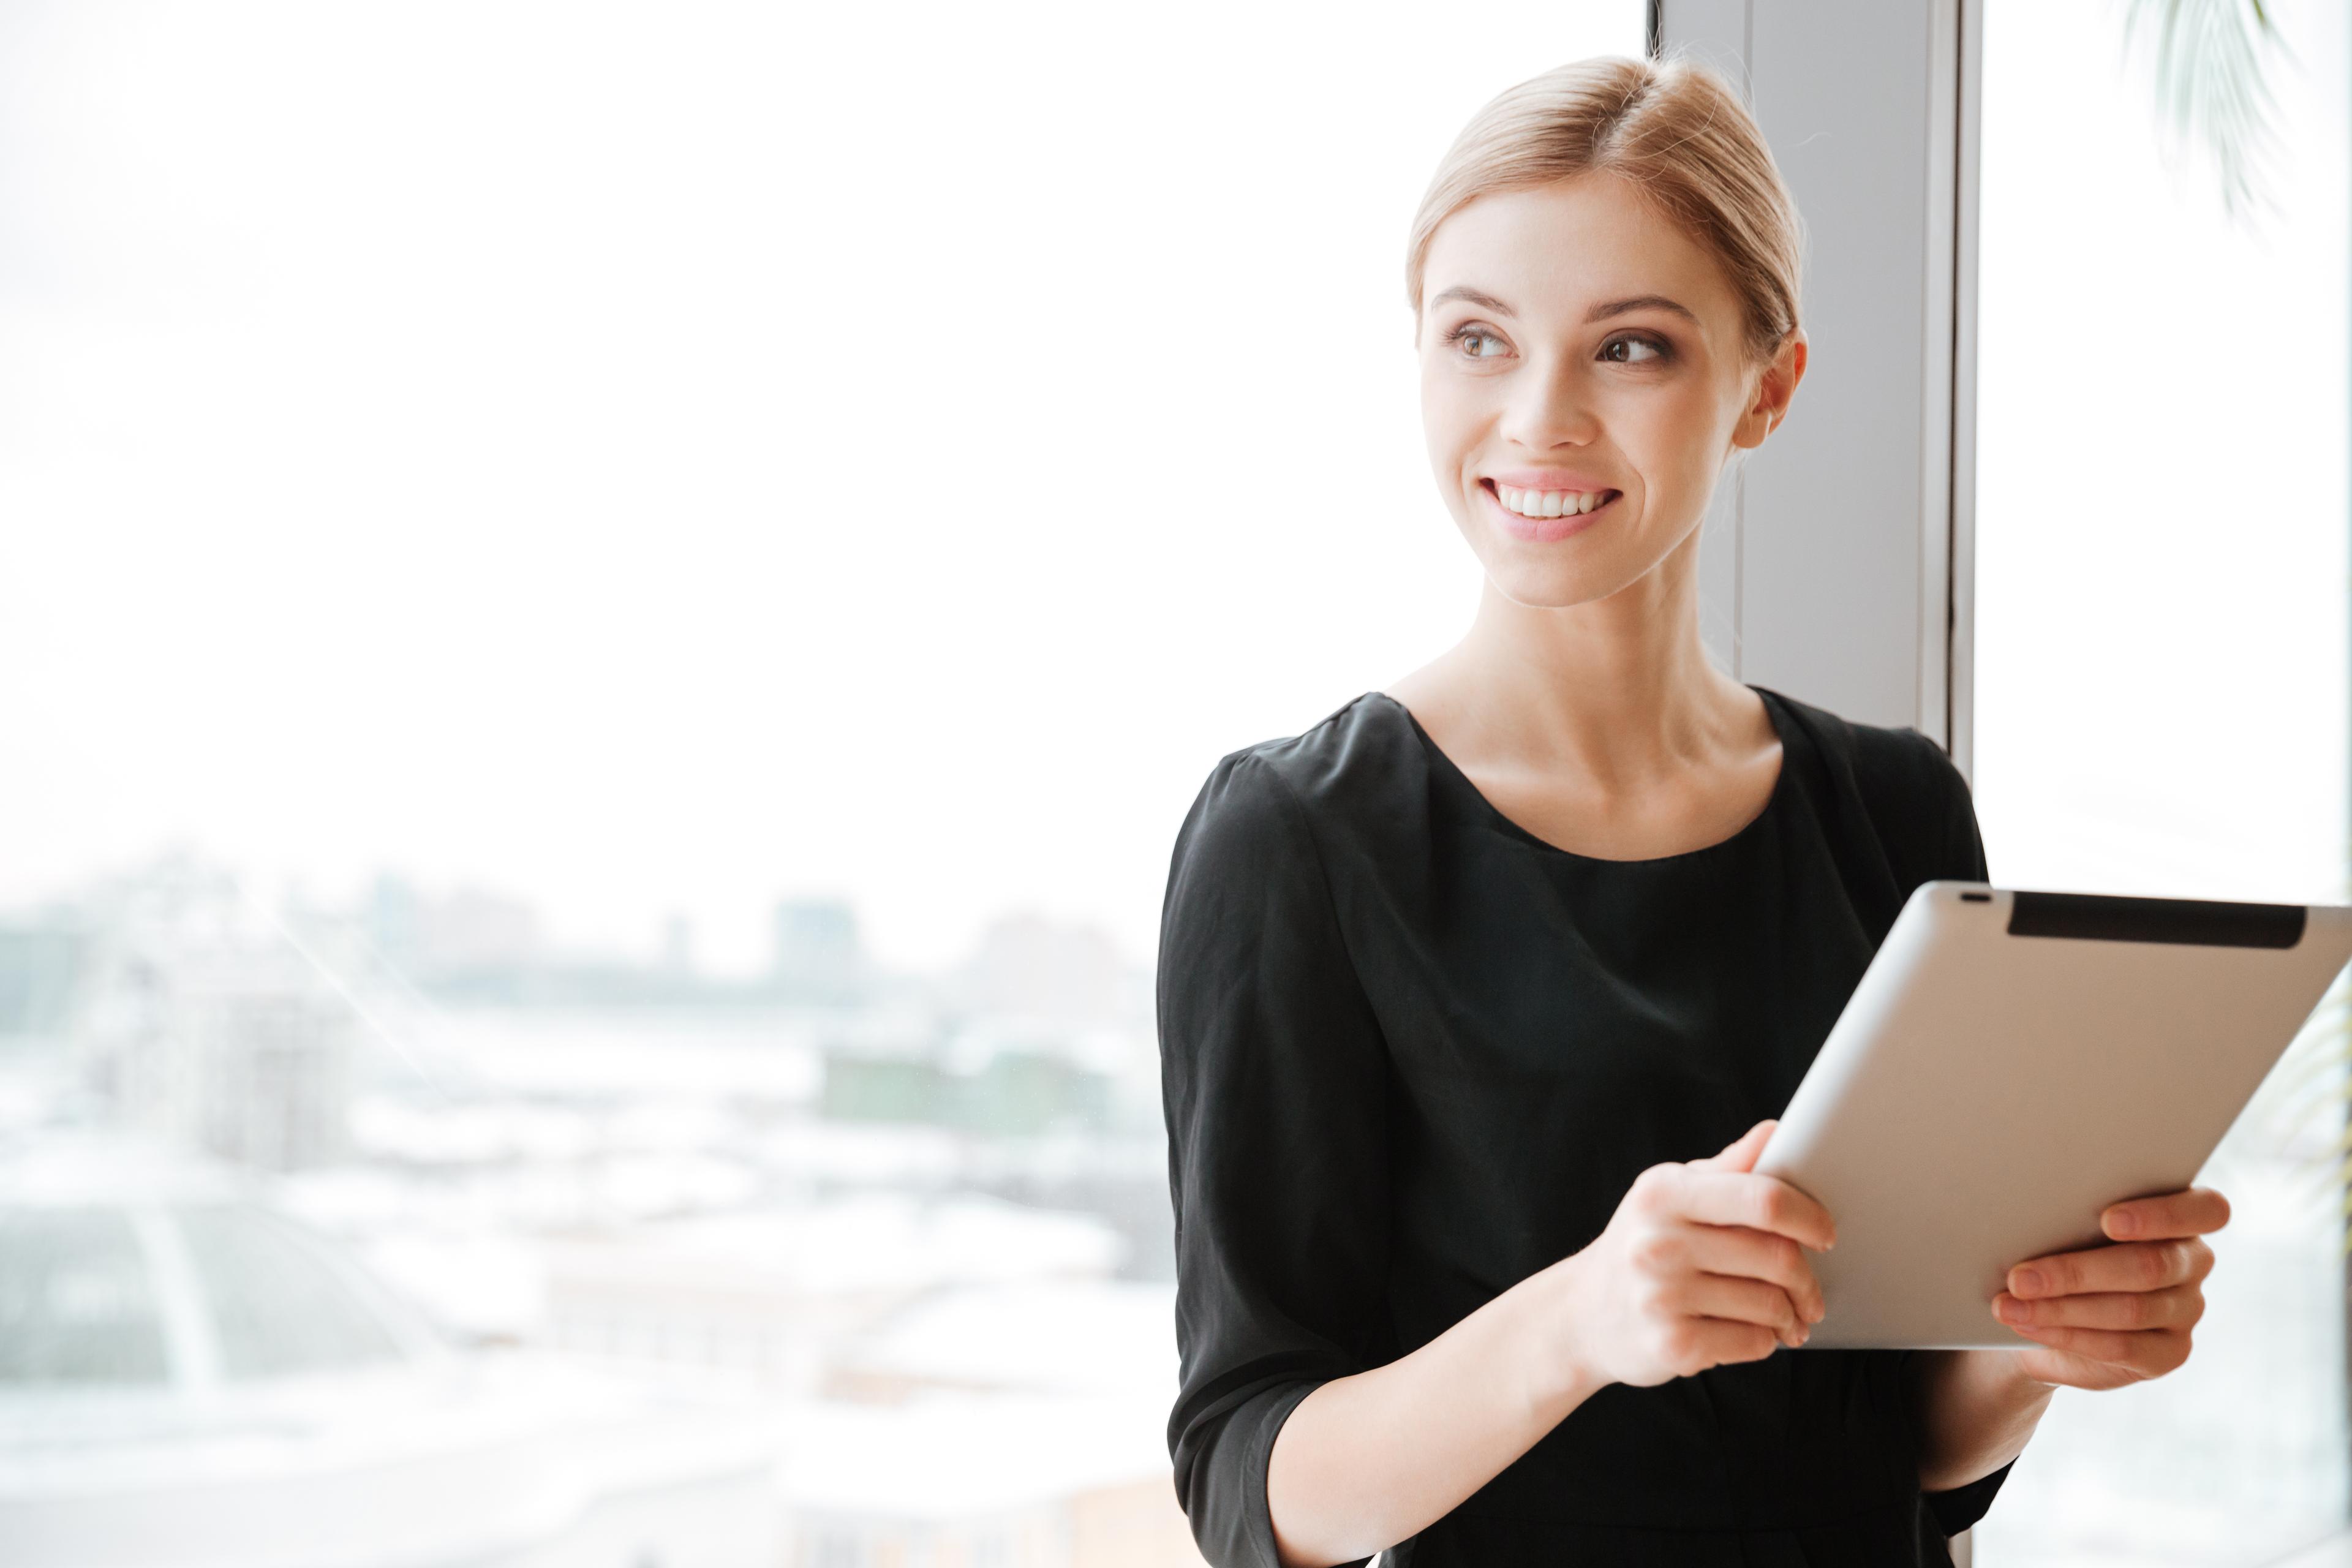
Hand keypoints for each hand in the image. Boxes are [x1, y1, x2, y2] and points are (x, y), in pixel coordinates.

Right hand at [1558, 1118, 1836, 1388]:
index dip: (1808, 1215)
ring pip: (1770, 1304)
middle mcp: (1658, 1242)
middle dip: (1807, 1279)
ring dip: (1792, 1314)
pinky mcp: (1673, 1345)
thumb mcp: (1672, 1194)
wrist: (1583, 1312)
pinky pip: (1753, 1343)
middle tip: (1811, 1290)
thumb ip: (1728, 1167)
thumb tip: (1776, 1130)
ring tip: (1788, 1315)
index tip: (1826, 1232)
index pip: (1762, 1198)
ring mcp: (1662, 1297)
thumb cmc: (1643, 1242)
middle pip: (1776, 1256)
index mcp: (1663, 1194)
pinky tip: (1757, 1333)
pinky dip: (1768, 1341)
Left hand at [1989, 1186, 2228, 1390]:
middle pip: (2150, 1266)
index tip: (2107, 1220)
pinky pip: (2121, 1347)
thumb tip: (2027, 1210)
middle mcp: (2193, 1261)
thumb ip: (2072, 1213)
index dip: (2160, 1216)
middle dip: (2076, 1272)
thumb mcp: (2066, 1223)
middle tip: (2019, 1278)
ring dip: (2060, 1308)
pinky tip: (2028, 1326)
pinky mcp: (2169, 1353)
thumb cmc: (2060, 1245)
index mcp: (2182, 1217)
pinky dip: (2067, 1336)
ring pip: (2130, 1309)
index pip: (2206, 1210)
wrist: (2051, 1311)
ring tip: (2010, 1305)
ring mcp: (2187, 1310)